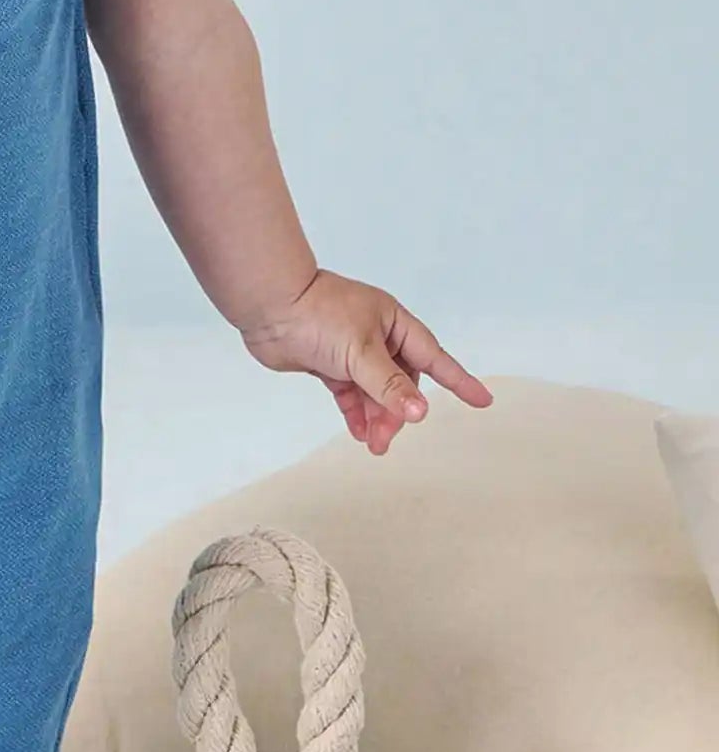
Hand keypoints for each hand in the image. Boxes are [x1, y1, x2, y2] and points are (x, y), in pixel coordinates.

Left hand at [237, 267, 493, 454]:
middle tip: (387, 438)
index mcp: (394, 323)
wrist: (268, 307)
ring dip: (376, 416)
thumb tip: (419, 412)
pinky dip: (355, 411)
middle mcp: (377, 336)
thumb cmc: (318, 315)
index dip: (458, 381)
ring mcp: (351, 350)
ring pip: (375, 390)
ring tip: (373, 444)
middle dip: (398, 410)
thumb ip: (389, 385)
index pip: (434, 357)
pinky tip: (358, 432)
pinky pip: (350, 393)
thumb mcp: (361, 352)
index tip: (482, 400)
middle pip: (402, 381)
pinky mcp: (328, 363)